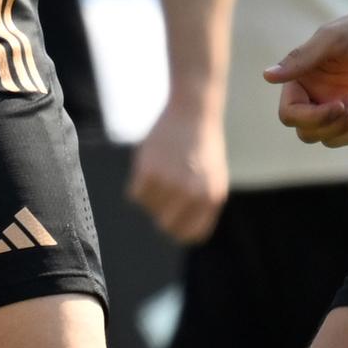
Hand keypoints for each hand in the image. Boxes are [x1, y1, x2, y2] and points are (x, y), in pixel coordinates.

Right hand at [128, 96, 230, 245]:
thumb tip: (177, 233)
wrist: (193, 112)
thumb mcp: (212, 179)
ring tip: (161, 171)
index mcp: (212, 199)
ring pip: (148, 208)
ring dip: (150, 193)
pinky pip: (135, 195)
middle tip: (164, 193)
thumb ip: (200, 206)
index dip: (179, 229)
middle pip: (165, 226)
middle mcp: (192, 195)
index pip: (190, 234)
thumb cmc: (202, 147)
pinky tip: (149, 167)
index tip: (172, 219)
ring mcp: (170, 184)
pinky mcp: (148, 172)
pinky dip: (138, 184)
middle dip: (161, 213)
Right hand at [261, 4, 347, 148]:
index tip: (340, 105)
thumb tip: (267, 76)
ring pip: (333, 139)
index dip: (312, 118)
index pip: (290, 114)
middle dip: (334, 128)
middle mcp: (316, 94)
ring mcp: (338, 104)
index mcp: (302, 78)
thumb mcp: (332, 41)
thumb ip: (300, 60)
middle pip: (309, 132)